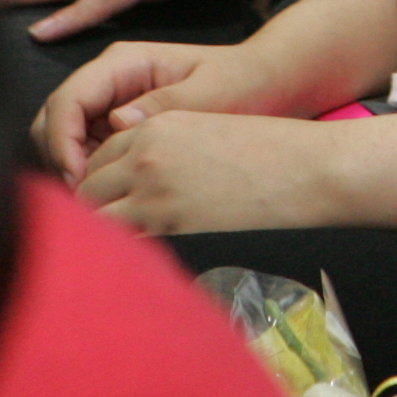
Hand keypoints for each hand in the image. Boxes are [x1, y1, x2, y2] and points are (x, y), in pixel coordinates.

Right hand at [35, 38, 258, 177]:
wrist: (262, 85)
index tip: (78, 178)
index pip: (68, 99)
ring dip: (71, 169)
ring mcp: (109, 102)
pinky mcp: (114, 126)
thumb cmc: (240, 83)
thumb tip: (118, 121)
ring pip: (62, 138)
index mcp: (124, 62)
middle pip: (53, 119)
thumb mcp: (210, 92)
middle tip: (85, 198)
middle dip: (59, 158)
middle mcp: (108, 80)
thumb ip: (165, 104)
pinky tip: (112, 193)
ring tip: (98, 200)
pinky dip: (87, 174)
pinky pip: (84, 151)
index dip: (61, 141)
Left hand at [72, 107, 352, 234]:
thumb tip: (134, 186)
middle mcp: (146, 156)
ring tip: (109, 259)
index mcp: (156, 127)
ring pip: (96, 220)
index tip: (104, 209)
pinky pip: (123, 247)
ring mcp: (155, 193)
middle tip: (99, 240)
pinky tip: (132, 269)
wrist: (309, 170)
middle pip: (88, 190)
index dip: (97, 188)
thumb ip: (164, 151)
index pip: (98, 161)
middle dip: (89, 214)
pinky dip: (121, 258)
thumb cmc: (268, 153)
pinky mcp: (171, 227)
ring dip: (99, 239)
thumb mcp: (206, 133)